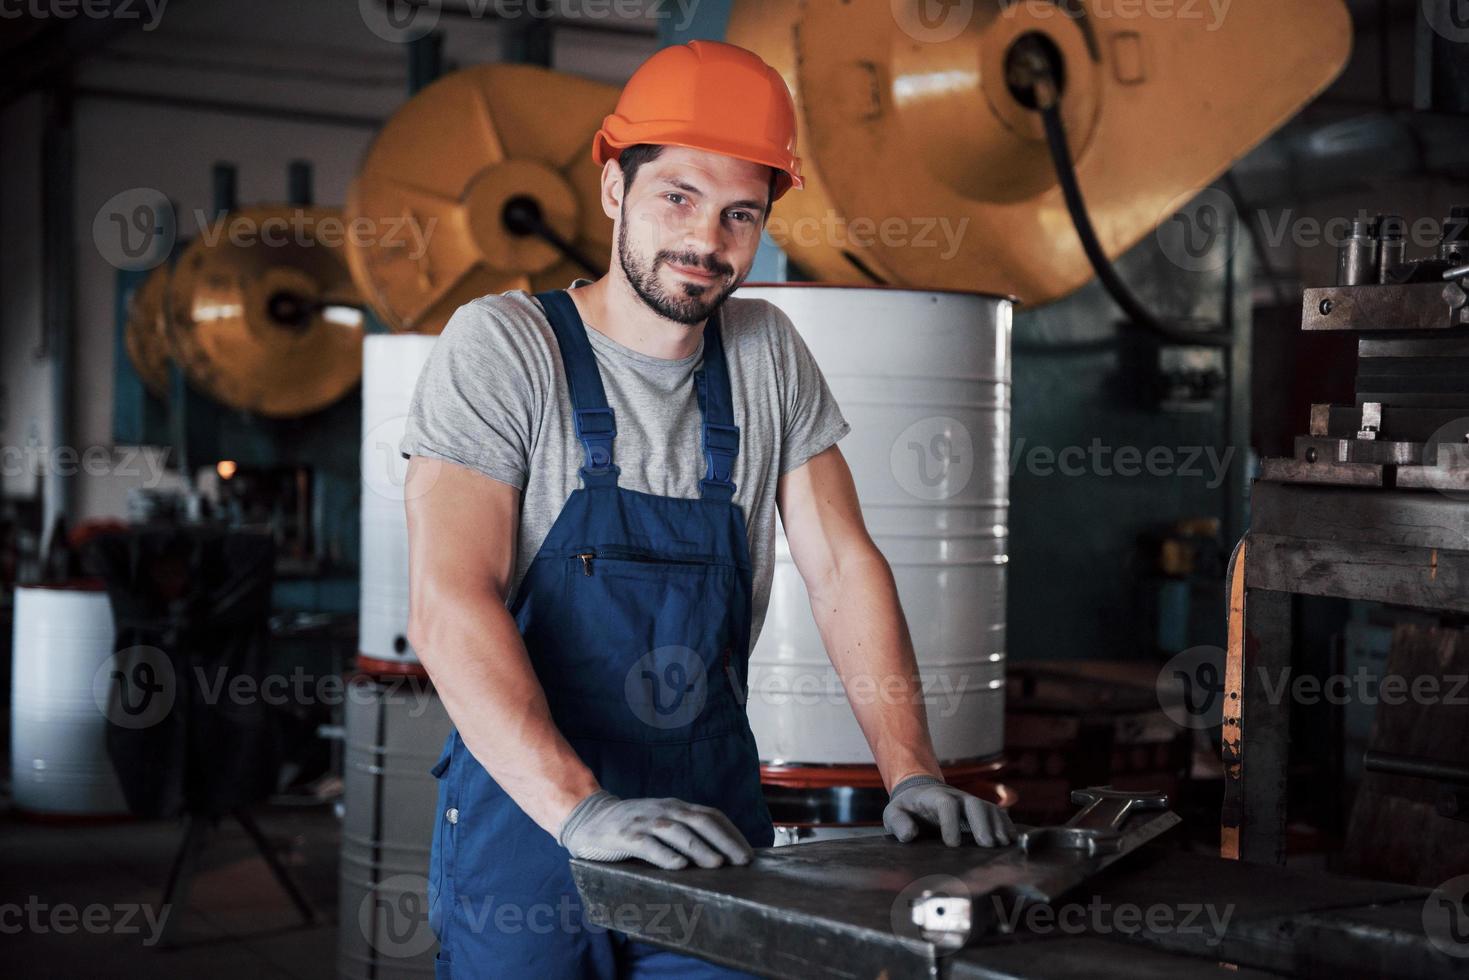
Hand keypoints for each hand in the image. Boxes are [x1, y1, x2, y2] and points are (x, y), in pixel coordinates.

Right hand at [557, 791, 753, 869]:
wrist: (589, 817)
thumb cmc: (633, 825)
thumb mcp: (661, 822)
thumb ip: (684, 832)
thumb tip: (720, 855)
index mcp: (676, 807)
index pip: (711, 816)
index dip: (731, 833)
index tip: (748, 853)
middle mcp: (664, 810)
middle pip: (700, 822)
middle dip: (724, 841)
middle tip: (742, 861)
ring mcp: (645, 822)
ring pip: (677, 832)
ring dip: (699, 848)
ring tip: (717, 864)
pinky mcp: (626, 836)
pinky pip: (648, 845)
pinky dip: (665, 855)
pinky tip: (678, 866)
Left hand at [883, 775, 1013, 846]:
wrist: (919, 792)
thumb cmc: (907, 808)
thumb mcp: (893, 813)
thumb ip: (898, 822)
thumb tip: (909, 835)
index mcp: (933, 797)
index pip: (945, 804)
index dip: (950, 822)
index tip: (952, 844)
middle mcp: (955, 796)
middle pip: (973, 804)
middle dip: (982, 823)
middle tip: (988, 844)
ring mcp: (969, 802)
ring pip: (987, 808)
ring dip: (997, 825)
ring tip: (1003, 844)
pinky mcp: (979, 810)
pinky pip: (997, 813)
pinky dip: (1005, 824)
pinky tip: (1011, 839)